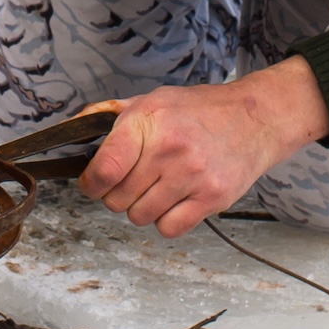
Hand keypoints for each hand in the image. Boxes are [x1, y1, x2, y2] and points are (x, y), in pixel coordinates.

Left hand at [77, 56, 328, 237]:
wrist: (255, 119)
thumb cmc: (200, 110)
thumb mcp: (153, 99)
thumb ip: (111, 115)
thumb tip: (74, 127)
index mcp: (148, 120)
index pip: (104, 169)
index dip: (91, 184)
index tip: (93, 184)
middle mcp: (169, 147)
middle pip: (118, 199)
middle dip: (117, 195)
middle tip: (131, 182)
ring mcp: (192, 174)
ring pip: (140, 217)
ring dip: (141, 208)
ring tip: (156, 188)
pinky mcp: (212, 197)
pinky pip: (169, 228)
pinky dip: (166, 220)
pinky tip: (174, 200)